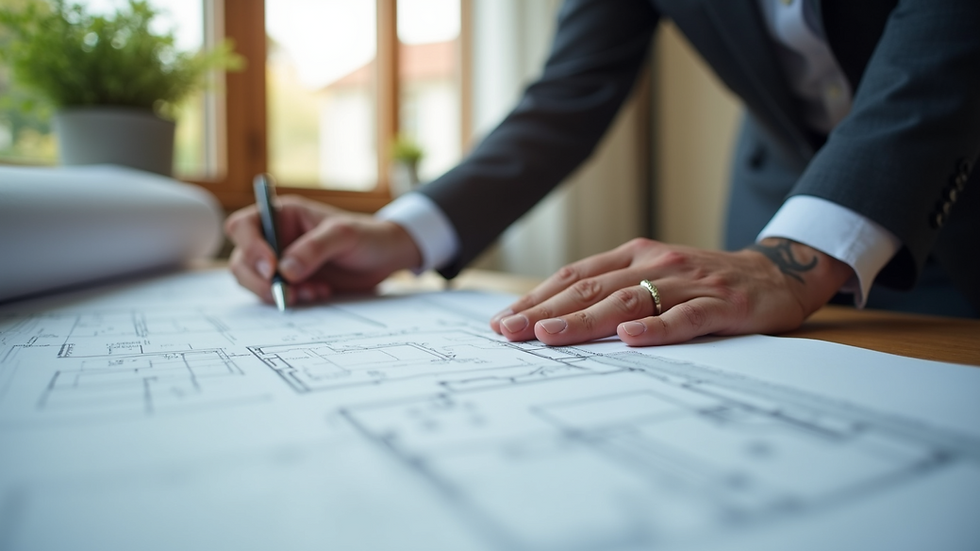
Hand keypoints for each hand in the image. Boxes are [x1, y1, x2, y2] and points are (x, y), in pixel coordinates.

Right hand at [225, 195, 421, 304]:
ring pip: (254, 282)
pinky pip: (275, 296)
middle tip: (287, 294)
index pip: (244, 226)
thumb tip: (284, 271)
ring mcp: (281, 263)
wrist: (386, 258)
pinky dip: (292, 300)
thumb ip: (313, 249)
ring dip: (278, 293)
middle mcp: (276, 238)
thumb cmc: (366, 236)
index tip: (272, 270)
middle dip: (260, 281)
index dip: (250, 248)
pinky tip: (319, 293)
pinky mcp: (292, 283)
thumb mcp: (343, 235)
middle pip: (243, 260)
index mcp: (283, 215)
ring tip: (314, 292)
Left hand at [489, 237, 853, 345]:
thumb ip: (611, 291)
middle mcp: (654, 262)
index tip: (503, 321)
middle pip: (591, 288)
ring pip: (628, 301)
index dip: (536, 298)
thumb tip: (552, 319)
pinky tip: (629, 339)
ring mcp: (687, 281)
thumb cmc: (701, 281)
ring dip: (585, 319)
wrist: (774, 274)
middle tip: (509, 333)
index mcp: (633, 255)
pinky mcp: (720, 303)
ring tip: (550, 335)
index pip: (574, 276)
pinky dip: (656, 328)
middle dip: (545, 311)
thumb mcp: (652, 276)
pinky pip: (684, 316)